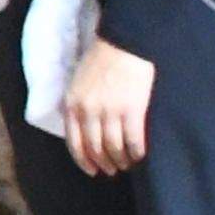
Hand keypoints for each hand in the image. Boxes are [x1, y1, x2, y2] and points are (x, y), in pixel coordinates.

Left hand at [62, 41, 155, 176]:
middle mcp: (88, 112)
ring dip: (121, 160)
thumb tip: (84, 132)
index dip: (84, 161)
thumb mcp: (78, 83)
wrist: (124, 43)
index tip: (93, 170)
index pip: (75, 143)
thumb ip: (79, 106)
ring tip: (127, 163)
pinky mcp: (132, 111)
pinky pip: (134, 141)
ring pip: (114, 149)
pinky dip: (137, 152)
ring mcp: (110, 112)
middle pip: (95, 149)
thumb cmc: (102, 61)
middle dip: (105, 163)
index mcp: (73, 105)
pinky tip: (141, 155)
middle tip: (113, 170)